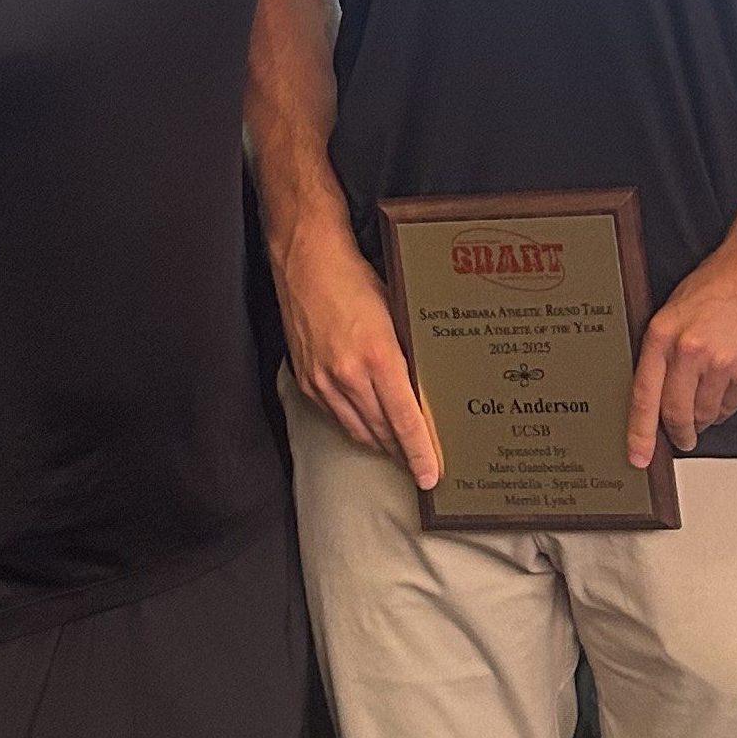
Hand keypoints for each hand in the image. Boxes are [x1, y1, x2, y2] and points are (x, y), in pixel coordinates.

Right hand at [276, 221, 440, 488]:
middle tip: (422, 465)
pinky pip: (335, 416)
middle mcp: (348, 375)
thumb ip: (408, 351)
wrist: (307, 262)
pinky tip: (368, 424)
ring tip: (399, 451)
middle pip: (382, 432)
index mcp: (378, 356)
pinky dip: (355, 425)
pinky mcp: (306, 380)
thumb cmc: (354, 279)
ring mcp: (323, 381)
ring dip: (380, 443)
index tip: (430, 475)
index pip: (404, 420)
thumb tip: (426, 384)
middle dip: (404, 453)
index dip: (420, 453)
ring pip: (358, 430)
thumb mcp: (396, 312)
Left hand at [627, 231, 736, 464]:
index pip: (643, 395)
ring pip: (707, 413)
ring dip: (705, 416)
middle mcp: (690, 351)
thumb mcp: (678, 306)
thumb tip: (658, 386)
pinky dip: (729, 403)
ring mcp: (723, 365)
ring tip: (707, 402)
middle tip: (682, 438)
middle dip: (679, 432)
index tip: (638, 455)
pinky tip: (731, 384)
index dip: (639, 432)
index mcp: (663, 333)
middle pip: (677, 413)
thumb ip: (666, 347)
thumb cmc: (724, 279)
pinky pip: (734, 405)